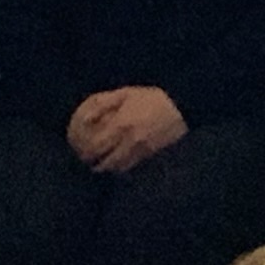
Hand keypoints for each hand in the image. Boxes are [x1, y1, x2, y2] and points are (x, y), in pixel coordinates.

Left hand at [66, 85, 189, 174]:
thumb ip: (103, 105)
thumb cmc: (151, 98)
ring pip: (119, 169)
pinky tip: (120, 165)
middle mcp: (130, 142)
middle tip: (90, 163)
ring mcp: (142, 151)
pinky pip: (133, 168)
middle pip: (106, 163)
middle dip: (96, 165)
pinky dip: (123, 170)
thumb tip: (85, 119)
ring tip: (104, 166)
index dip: (85, 153)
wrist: (183, 106)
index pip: (96, 148)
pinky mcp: (152, 156)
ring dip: (109, 170)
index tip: (81, 153)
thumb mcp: (126, 94)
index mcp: (121, 125)